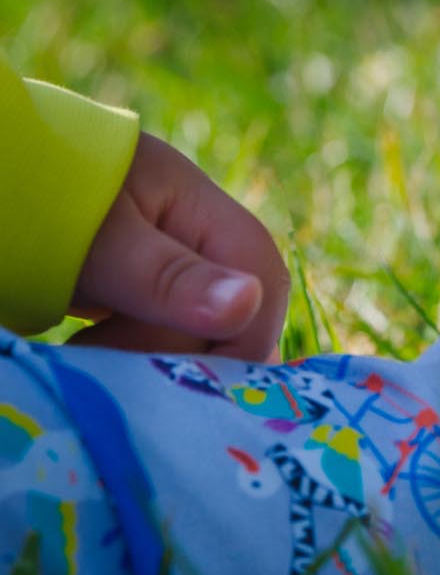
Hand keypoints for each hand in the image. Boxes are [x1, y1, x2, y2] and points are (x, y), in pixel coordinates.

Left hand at [68, 132, 289, 360]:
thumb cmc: (40, 199)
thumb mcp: (103, 243)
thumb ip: (170, 278)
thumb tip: (247, 303)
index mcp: (211, 214)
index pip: (263, 285)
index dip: (239, 339)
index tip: (180, 376)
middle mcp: (204, 240)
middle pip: (234, 315)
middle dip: (184, 352)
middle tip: (115, 363)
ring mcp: (175, 264)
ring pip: (199, 331)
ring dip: (155, 356)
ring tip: (93, 352)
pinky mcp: (146, 287)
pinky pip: (166, 332)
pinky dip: (137, 351)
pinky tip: (96, 348)